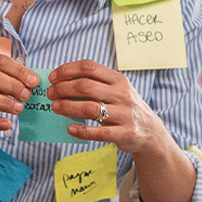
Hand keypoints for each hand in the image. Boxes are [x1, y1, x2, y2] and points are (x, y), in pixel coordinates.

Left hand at [47, 60, 173, 158]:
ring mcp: (124, 115)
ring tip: (55, 107)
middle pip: (86, 86)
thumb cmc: (125, 107)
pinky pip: (98, 132)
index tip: (53, 77)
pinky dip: (81, 130)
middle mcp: (122, 94)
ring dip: (68, 107)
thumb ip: (96, 83)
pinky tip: (70, 128)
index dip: (67, 70)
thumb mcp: (117, 89)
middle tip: (51, 94)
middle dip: (63, 89)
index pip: (89, 67)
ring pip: (90, 108)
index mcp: (118, 80)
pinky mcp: (124, 134)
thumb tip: (62, 81)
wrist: (150, 131)